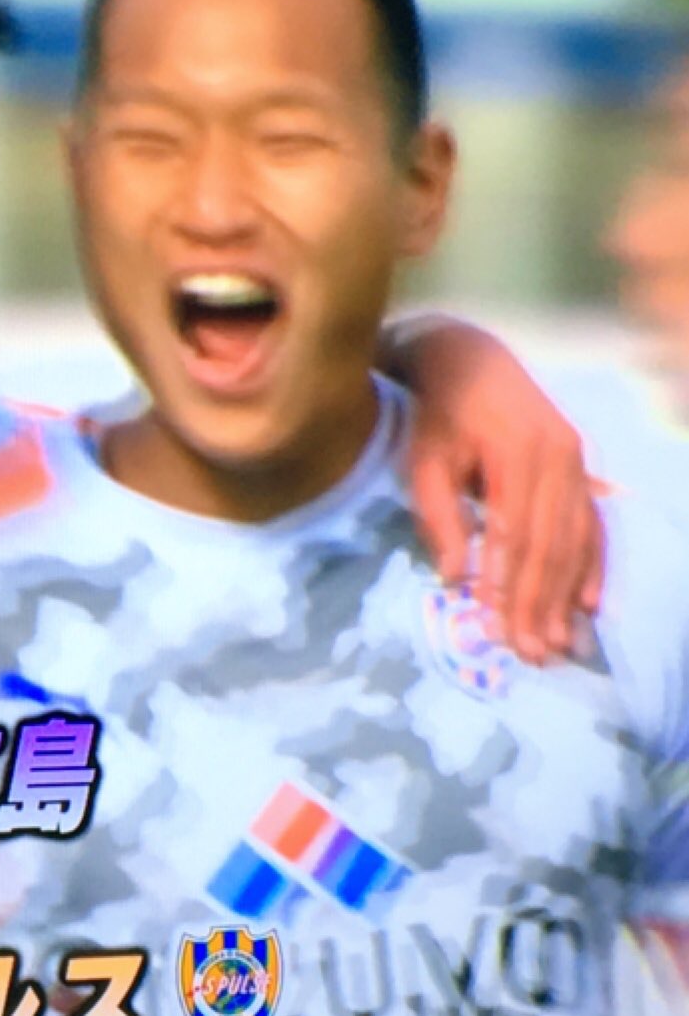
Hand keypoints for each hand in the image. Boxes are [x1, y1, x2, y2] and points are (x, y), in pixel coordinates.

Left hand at [383, 313, 603, 662]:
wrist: (469, 361)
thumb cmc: (438, 416)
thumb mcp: (424, 459)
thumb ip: (438, 515)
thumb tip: (454, 578)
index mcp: (517, 451)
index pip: (513, 533)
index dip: (506, 585)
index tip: (495, 630)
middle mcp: (559, 457)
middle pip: (549, 543)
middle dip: (539, 603)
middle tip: (531, 654)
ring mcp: (577, 462)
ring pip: (574, 540)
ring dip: (565, 595)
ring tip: (557, 643)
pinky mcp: (581, 469)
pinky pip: (592, 525)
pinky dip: (590, 567)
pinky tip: (588, 604)